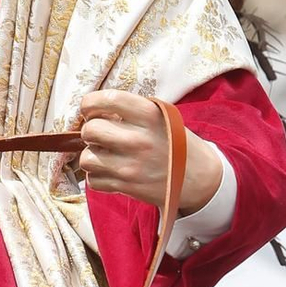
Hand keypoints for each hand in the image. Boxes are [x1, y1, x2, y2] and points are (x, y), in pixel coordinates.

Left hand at [73, 90, 221, 215]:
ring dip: (92, 155)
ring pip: (87, 158)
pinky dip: (98, 177)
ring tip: (105, 154)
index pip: (108, 99)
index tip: (90, 107)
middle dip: (90, 130)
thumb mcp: (163, 117)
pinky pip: (93, 180)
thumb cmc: (177, 143)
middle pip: (91, 130)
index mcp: (150, 115)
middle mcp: (139, 140)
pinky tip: (112, 171)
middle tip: (100, 133)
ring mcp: (131, 166)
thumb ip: (132, 111)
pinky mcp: (126, 187)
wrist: (199, 179)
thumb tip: (96, 111)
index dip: (90, 102)